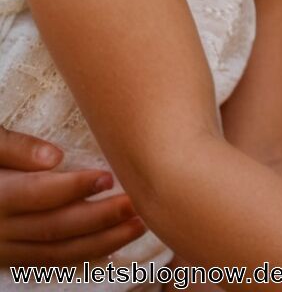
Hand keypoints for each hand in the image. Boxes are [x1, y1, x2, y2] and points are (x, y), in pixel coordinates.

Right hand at [0, 125, 143, 265]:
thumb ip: (15, 148)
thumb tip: (55, 157)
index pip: (38, 194)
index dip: (74, 187)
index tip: (109, 176)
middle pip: (54, 227)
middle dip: (99, 218)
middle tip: (136, 203)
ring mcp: (4, 250)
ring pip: (57, 252)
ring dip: (101, 242)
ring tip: (138, 225)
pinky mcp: (11, 258)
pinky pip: (49, 262)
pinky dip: (82, 256)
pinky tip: (112, 243)